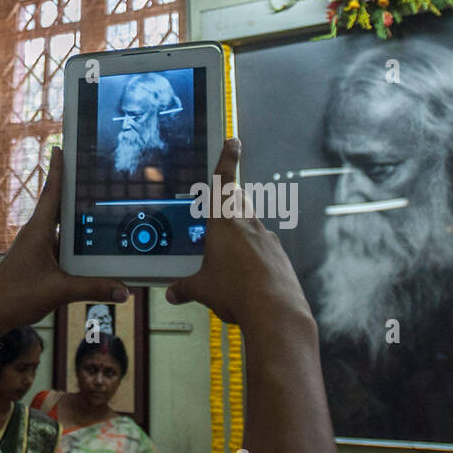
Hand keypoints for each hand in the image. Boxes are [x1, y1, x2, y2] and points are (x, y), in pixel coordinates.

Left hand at [0, 147, 128, 332]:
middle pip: (58, 206)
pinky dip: (75, 244)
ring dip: (77, 220)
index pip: (51, 193)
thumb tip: (124, 291)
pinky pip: (60, 246)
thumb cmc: (17, 297)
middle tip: (89, 171)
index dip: (57, 170)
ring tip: (99, 207)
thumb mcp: (59, 291)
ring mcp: (36, 248)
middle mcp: (36, 235)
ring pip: (61, 228)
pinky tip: (90, 247)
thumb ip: (93, 289)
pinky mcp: (38, 261)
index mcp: (38, 232)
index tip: (60, 147)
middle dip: (73, 189)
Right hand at [166, 139, 311, 327]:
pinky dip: (255, 256)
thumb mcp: (203, 290)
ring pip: (251, 226)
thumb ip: (185, 288)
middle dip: (229, 202)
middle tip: (220, 209)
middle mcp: (248, 224)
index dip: (227, 158)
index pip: (223, 182)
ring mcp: (267, 239)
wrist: (274, 312)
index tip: (233, 140)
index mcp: (224, 223)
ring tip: (230, 257)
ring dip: (241, 234)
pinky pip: (264, 248)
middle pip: (238, 202)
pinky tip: (248, 276)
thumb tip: (172, 292)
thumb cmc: (236, 293)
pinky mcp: (279, 256)